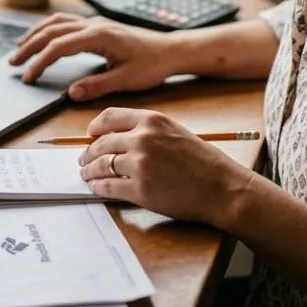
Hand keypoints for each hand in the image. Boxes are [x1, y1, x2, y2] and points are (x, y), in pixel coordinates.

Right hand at [9, 14, 173, 100]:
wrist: (171, 50)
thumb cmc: (152, 65)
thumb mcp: (126, 80)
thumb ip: (97, 86)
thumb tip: (71, 93)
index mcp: (98, 36)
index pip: (59, 46)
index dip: (40, 61)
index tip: (28, 77)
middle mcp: (93, 24)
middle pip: (51, 30)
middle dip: (29, 46)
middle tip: (13, 63)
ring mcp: (94, 22)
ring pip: (56, 22)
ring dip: (36, 34)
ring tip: (20, 48)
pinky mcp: (97, 25)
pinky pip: (65, 22)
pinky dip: (48, 29)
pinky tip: (43, 37)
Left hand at [76, 107, 249, 225]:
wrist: (223, 188)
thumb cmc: (205, 162)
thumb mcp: (176, 132)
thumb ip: (149, 131)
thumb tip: (122, 138)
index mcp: (152, 120)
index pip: (110, 117)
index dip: (95, 126)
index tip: (90, 134)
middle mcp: (142, 138)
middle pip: (101, 142)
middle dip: (89, 152)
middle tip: (84, 159)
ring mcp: (139, 164)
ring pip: (101, 165)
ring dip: (90, 171)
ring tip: (86, 174)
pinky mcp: (139, 189)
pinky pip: (108, 187)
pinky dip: (98, 188)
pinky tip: (96, 188)